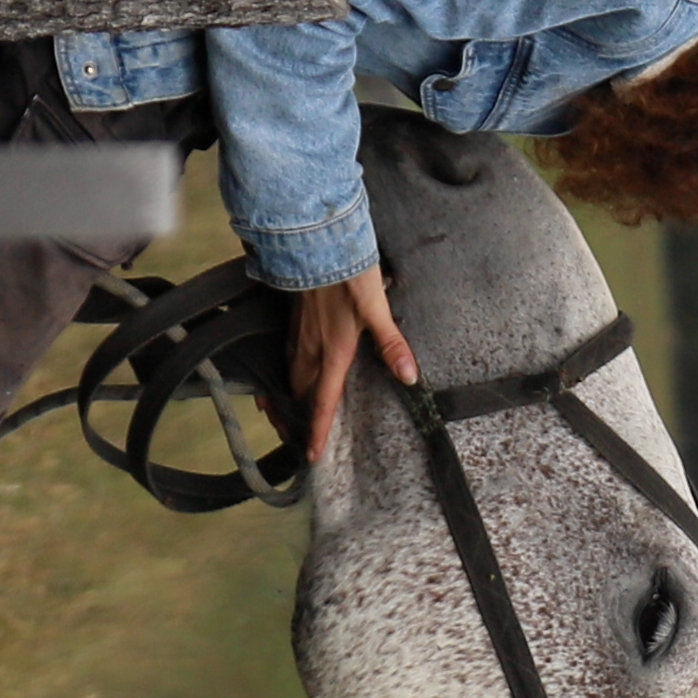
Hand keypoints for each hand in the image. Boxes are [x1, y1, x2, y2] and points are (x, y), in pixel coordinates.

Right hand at [283, 263, 419, 464]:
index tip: (311, 455)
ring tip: (291, 409)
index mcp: (333, 351)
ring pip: (291, 372)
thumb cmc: (348, 275)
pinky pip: (288, 352)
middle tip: (297, 436)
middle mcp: (311, 346)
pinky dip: (288, 368)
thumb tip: (409, 376)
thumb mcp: (377, 309)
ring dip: (291, 394)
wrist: (317, 243)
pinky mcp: (295, 316)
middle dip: (299, 417)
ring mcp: (300, 331)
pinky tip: (293, 364)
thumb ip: (391, 343)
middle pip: (301, 392)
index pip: (323, 401)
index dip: (317, 430)